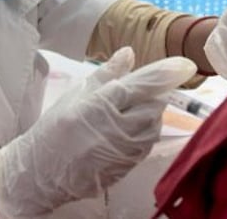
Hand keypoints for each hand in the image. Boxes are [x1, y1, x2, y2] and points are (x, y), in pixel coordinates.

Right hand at [0, 47, 196, 218]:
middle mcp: (115, 129)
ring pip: (155, 125)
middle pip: (155, 105)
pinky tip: (129, 130)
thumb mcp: (76, 95)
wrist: (39, 174)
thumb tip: (129, 53)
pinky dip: (145, 133)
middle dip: (154, 94)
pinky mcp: (126, 167)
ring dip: (151, 114)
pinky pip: (147, 145)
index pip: (142, 85)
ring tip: (129, 112)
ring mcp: (122, 151)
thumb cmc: (53, 129)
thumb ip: (106, 74)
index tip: (187, 64)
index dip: (167, 73)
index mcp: (100, 105)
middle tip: (139, 92)